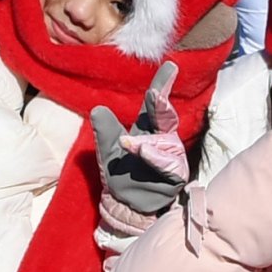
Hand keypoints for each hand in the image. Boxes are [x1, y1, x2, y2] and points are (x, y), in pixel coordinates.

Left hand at [89, 60, 191, 240]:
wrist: (125, 206)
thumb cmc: (121, 175)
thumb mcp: (108, 151)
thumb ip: (105, 131)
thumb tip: (97, 109)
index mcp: (148, 129)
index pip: (156, 105)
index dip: (163, 85)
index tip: (171, 65)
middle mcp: (163, 140)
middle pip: (166, 118)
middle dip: (161, 105)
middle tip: (155, 92)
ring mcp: (171, 157)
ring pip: (164, 143)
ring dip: (147, 142)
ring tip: (129, 144)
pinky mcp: (174, 175)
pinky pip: (168, 164)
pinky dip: (155, 157)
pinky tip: (143, 151)